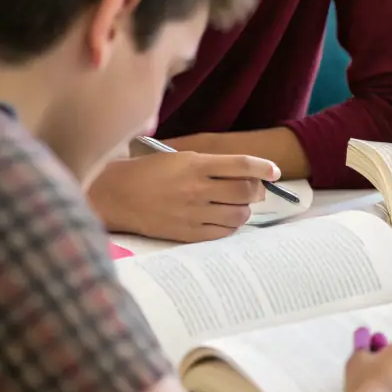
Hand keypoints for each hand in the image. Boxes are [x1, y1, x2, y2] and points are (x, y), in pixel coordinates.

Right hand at [88, 152, 277, 242]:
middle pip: (245, 191)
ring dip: (245, 210)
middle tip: (255, 191)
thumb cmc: (149, 172)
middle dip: (257, 191)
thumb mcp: (180, 158)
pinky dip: (230, 226)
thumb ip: (211, 165)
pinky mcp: (187, 233)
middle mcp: (197, 188)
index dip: (264, 167)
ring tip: (238, 206)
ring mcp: (193, 212)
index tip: (275, 171)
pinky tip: (225, 220)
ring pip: (238, 214)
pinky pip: (222, 233)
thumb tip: (245, 174)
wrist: (117, 195)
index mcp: (195, 164)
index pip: (241, 165)